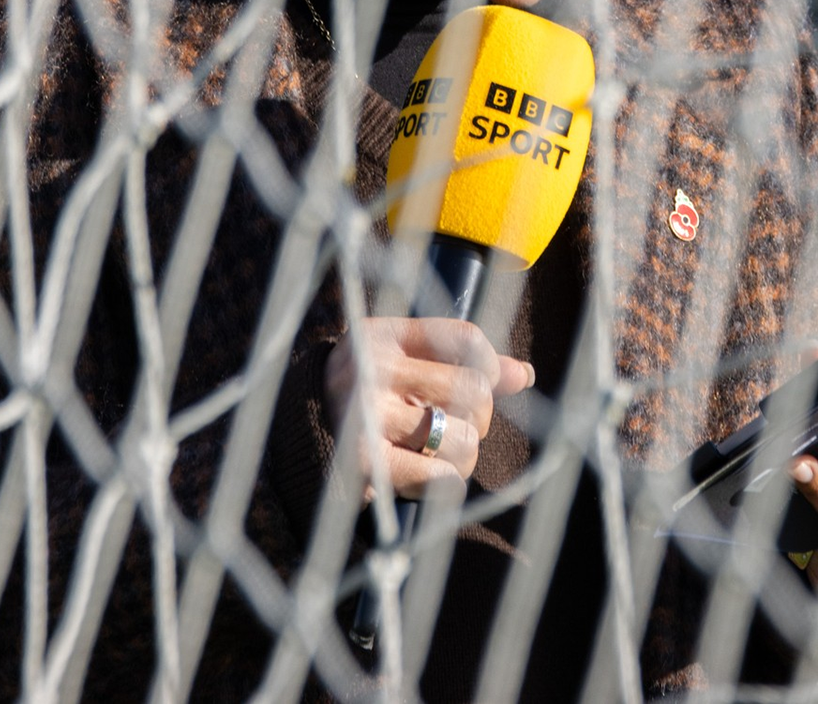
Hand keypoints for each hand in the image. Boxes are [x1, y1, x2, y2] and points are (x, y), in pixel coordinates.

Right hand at [323, 317, 534, 500]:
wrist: (293, 442)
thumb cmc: (366, 397)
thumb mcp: (404, 364)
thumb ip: (463, 363)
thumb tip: (524, 375)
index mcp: (382, 335)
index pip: (466, 338)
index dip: (489, 366)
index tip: (479, 383)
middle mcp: (371, 368)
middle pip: (474, 390)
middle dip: (476, 417)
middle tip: (452, 426)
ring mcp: (366, 415)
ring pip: (464, 439)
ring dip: (463, 454)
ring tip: (438, 453)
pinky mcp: (365, 464)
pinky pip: (442, 477)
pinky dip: (445, 481)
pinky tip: (426, 476)